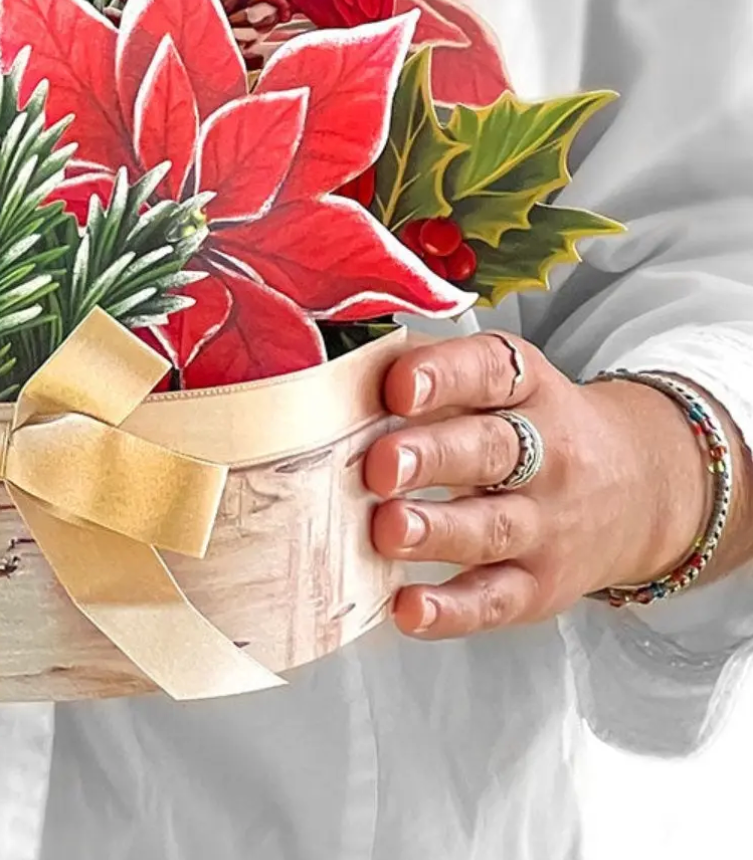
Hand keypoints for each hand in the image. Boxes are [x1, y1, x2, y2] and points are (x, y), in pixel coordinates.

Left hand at [364, 333, 714, 639]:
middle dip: (431, 457)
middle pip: (489, 452)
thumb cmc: (532, 424)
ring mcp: (547, 524)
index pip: (488, 372)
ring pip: (492, 528)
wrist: (638, 486)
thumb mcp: (498, 380)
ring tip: (388, 529)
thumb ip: (426, 370)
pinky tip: (409, 608)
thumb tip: (343, 373)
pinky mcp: (540, 586)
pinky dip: (451, 610)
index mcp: (527, 387)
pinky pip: (496, 600)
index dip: (443, 376)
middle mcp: (546, 453)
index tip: (398, 386)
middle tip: (381, 466)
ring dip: (436, 531)